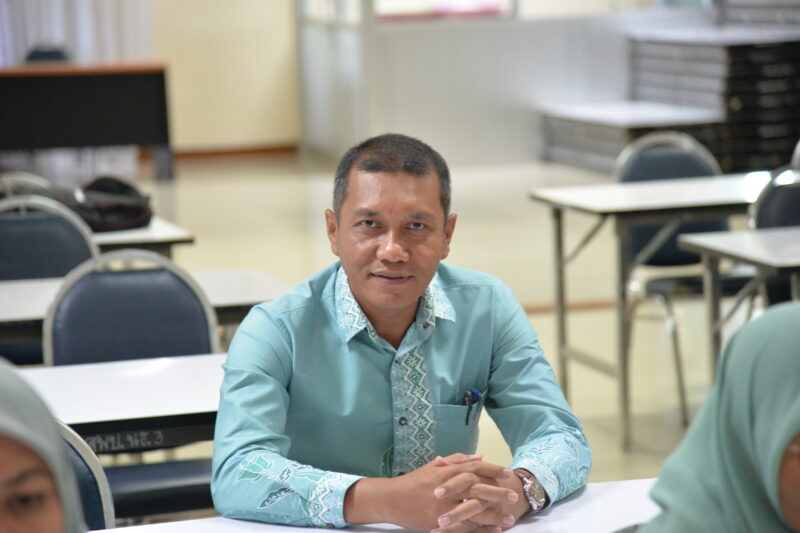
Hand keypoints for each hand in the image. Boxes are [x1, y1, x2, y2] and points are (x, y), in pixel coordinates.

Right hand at [343, 453, 514, 530]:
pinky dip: (480, 529)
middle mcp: (446, 486)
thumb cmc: (414, 482)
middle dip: (497, 492)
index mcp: (446, 471)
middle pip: (477, 487)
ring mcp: (443, 505)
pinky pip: (464, 526)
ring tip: (509, 519)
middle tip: (514, 496)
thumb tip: (479, 456)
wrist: (391, 499)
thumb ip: (457, 460)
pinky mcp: (439, 521)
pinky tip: (493, 531)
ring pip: (473, 509)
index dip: (492, 469)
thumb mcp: (434, 467)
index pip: (474, 467)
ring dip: (493, 514)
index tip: (508, 472)